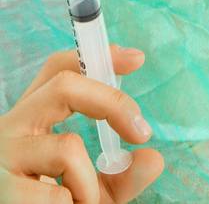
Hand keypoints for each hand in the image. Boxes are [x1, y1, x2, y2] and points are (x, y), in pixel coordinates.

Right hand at [0, 46, 162, 202]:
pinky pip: (57, 194)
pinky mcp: (0, 187)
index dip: (96, 59)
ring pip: (66, 148)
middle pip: (63, 86)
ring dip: (89, 185)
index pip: (55, 72)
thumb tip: (153, 158)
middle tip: (141, 133)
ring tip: (80, 203)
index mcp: (31, 122)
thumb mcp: (95, 190)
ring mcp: (1, 156)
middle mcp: (9, 130)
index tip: (136, 58)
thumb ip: (125, 174)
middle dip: (113, 103)